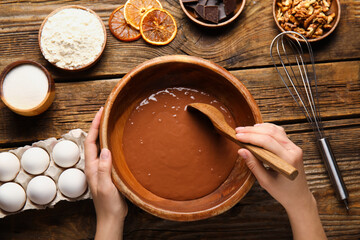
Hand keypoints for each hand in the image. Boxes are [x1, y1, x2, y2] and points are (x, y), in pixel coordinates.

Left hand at [84, 107, 127, 239]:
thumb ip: (104, 169)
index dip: (95, 126)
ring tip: (111, 122)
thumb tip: (105, 149)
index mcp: (91, 167)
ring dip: (104, 133)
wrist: (111, 217)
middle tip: (106, 112)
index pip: (91, 141)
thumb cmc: (108, 204)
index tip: (100, 112)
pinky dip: (111, 143)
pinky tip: (118, 142)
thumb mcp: (106, 186)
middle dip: (98, 125)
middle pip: (94, 141)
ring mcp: (100, 168)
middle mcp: (94, 165)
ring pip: (100, 146)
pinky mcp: (107, 172)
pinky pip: (108, 153)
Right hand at [236, 123, 325, 239]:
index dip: (250, 137)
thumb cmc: (283, 192)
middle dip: (252, 131)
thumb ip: (253, 165)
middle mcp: (293, 150)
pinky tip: (257, 129)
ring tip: (245, 130)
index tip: (237, 136)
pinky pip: (279, 133)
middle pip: (271, 133)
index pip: (267, 142)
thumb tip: (241, 151)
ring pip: (275, 130)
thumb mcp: (265, 181)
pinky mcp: (292, 146)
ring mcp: (294, 147)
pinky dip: (267, 129)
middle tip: (238, 131)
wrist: (299, 197)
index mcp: (288, 160)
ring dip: (259, 128)